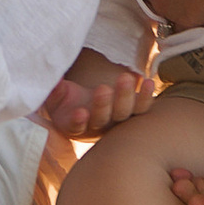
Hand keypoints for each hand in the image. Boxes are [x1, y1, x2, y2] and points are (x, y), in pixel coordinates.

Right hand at [37, 54, 154, 135]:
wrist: (84, 105)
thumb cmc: (66, 101)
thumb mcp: (56, 96)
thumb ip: (54, 91)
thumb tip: (54, 82)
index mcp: (75, 126)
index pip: (77, 126)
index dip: (78, 121)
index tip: (80, 112)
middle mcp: (98, 126)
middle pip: (103, 119)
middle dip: (103, 104)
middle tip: (103, 89)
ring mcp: (117, 120)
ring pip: (124, 113)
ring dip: (126, 96)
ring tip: (125, 78)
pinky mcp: (132, 111)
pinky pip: (141, 107)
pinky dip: (145, 97)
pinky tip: (148, 82)